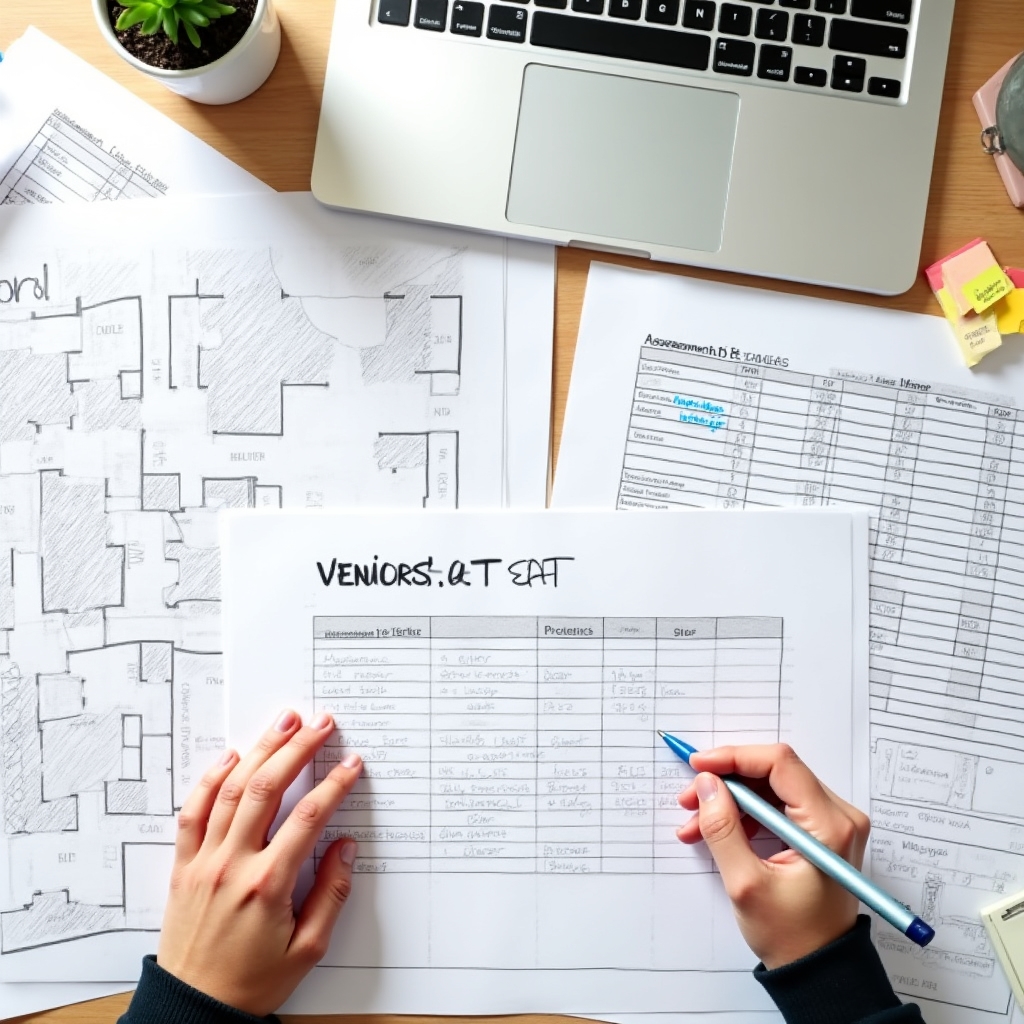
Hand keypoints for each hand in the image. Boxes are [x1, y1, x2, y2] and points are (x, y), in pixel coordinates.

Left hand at [157, 710, 362, 1014]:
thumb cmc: (253, 982)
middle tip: (319, 723)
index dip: (334, 784)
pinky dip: (210, 779)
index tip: (351, 764)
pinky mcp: (184, 866)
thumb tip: (345, 848)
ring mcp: (204, 861)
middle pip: (267, 789)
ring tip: (282, 724)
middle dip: (296, 749)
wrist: (195, 1008)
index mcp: (268, 885)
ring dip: (259, 751)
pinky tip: (230, 758)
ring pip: (231, 790)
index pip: (308, 818)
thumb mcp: (308, 949)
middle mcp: (233, 865)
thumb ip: (330, 894)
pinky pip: (193, 812)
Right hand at [676, 744, 869, 969]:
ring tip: (695, 823)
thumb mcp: (746, 885)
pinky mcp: (821, 831)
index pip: (780, 764)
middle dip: (726, 781)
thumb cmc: (791, 936)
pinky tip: (716, 830)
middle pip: (775, 772)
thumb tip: (706, 785)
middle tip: (689, 799)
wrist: (820, 971)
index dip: (734, 758)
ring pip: (772, 787)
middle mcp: (838, 816)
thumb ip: (723, 829)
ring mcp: (832, 822)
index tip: (698, 766)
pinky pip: (778, 804)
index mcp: (828, 826)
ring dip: (731, 798)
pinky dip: (745, 812)